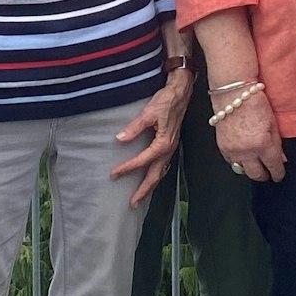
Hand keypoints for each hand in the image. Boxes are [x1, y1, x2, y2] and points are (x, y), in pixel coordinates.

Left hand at [112, 68, 194, 205]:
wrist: (181, 93)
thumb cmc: (166, 101)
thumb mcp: (149, 112)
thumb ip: (135, 127)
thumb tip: (120, 139)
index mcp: (163, 143)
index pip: (143, 160)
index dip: (128, 168)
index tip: (114, 174)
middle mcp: (169, 149)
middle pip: (156, 175)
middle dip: (144, 190)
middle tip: (132, 203)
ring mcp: (171, 148)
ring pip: (160, 172)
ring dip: (150, 185)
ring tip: (140, 196)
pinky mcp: (170, 145)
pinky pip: (162, 165)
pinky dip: (155, 175)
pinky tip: (149, 177)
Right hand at [216, 87, 285, 182]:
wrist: (233, 93)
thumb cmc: (255, 102)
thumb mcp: (273, 123)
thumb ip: (277, 143)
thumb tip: (280, 158)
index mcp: (263, 144)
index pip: (273, 167)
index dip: (278, 174)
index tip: (279, 175)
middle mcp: (247, 151)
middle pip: (256, 174)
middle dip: (264, 176)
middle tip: (268, 174)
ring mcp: (233, 150)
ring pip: (242, 170)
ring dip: (250, 169)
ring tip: (256, 166)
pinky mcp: (222, 147)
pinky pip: (231, 162)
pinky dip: (238, 161)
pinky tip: (243, 156)